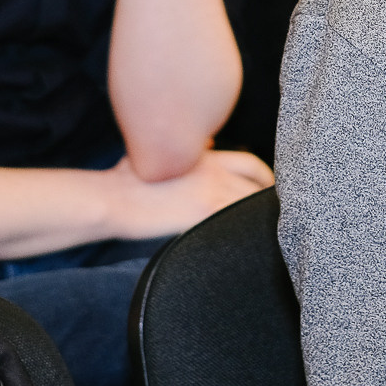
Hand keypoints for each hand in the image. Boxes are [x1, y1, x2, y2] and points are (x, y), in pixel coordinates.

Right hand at [106, 148, 274, 241]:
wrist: (113, 198)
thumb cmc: (124, 180)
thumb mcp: (155, 154)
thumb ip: (181, 149)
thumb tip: (204, 142)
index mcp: (204, 156)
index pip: (250, 162)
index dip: (264, 177)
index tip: (267, 189)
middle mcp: (214, 171)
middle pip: (258, 183)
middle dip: (269, 198)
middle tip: (272, 213)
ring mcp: (211, 192)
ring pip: (251, 203)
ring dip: (259, 216)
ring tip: (265, 232)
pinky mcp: (205, 213)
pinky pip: (237, 221)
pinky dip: (246, 230)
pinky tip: (249, 243)